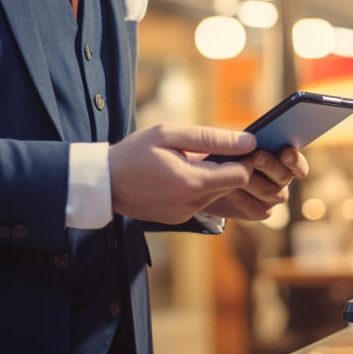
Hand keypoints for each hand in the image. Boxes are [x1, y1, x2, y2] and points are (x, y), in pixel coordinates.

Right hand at [109, 124, 255, 223]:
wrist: (103, 183)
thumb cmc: (134, 153)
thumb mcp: (169, 135)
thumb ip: (210, 138)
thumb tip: (248, 142)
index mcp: (192, 182)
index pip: (241, 175)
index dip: (245, 158)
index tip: (238, 145)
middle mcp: (192, 204)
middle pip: (231, 186)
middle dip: (229, 166)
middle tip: (214, 147)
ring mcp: (185, 214)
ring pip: (217, 194)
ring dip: (213, 176)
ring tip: (192, 158)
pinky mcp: (178, 218)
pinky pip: (201, 201)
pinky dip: (198, 186)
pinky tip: (181, 173)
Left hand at [200, 147, 308, 220]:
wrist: (207, 176)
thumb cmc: (224, 152)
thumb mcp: (232, 142)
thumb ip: (244, 139)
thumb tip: (250, 141)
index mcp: (284, 158)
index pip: (298, 164)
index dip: (294, 160)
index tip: (286, 152)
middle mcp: (281, 179)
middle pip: (284, 177)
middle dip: (270, 165)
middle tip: (256, 156)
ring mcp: (272, 197)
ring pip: (271, 192)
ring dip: (252, 180)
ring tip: (235, 169)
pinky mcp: (258, 211)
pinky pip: (257, 208)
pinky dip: (242, 198)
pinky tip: (229, 188)